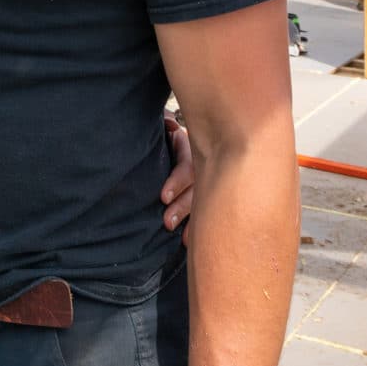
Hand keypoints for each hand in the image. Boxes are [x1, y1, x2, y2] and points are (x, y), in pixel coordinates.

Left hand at [160, 114, 195, 230]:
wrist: (168, 135)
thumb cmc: (162, 131)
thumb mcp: (163, 124)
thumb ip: (164, 124)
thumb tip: (169, 125)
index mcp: (189, 144)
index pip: (188, 164)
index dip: (178, 181)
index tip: (163, 197)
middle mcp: (201, 162)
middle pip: (198, 187)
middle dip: (184, 207)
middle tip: (166, 223)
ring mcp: (204, 178)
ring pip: (203, 200)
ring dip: (193, 220)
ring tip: (182, 238)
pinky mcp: (202, 193)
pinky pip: (204, 210)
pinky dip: (197, 226)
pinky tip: (191, 241)